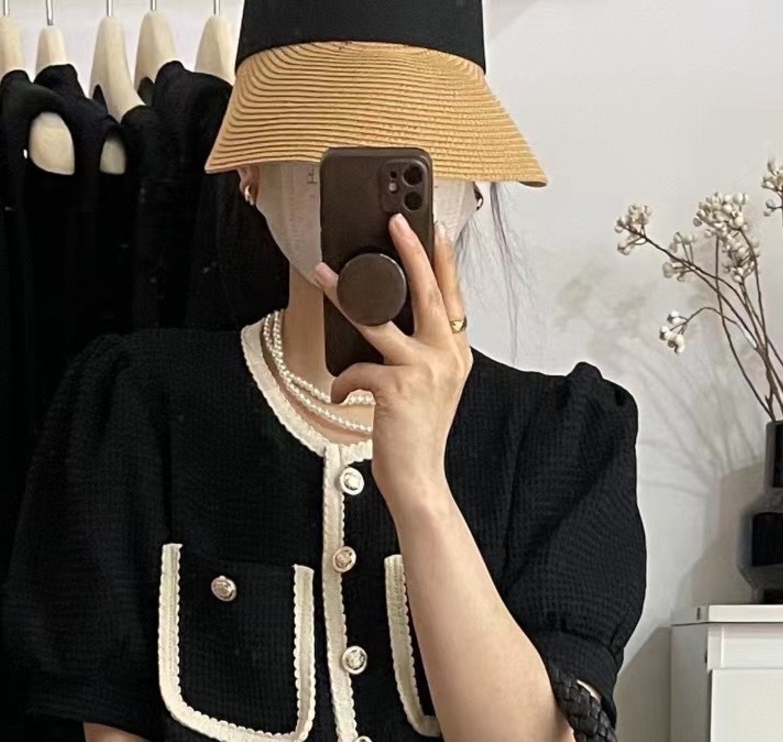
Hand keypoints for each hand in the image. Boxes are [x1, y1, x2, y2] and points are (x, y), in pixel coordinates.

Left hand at [313, 214, 471, 521]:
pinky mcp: (397, 388)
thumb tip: (385, 323)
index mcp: (456, 354)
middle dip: (410, 250)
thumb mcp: (431, 389)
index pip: (452, 296)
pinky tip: (342, 395)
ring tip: (325, 276)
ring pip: (380, 320)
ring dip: (346, 296)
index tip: (435, 228)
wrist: (419, 480)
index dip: (443, 260)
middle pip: (427, 291)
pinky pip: (359, 368)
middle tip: (395, 221)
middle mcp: (446, 357)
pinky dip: (344, 381)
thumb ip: (422, 354)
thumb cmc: (418, 437)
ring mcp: (424, 371)